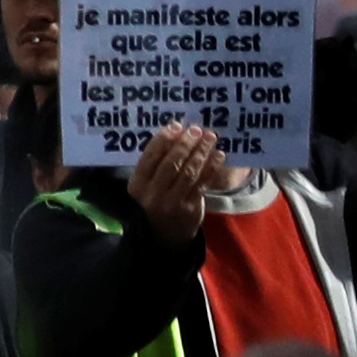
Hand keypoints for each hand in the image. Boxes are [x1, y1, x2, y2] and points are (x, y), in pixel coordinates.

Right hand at [126, 117, 221, 244]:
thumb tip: (177, 133)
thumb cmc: (158, 198)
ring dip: (201, 152)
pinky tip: (219, 155)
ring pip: (188, 172)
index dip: (163, 140)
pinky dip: (212, 167)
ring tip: (210, 138)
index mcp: (137, 184)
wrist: (167, 230)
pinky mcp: (189, 206)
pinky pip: (203, 182)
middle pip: (170, 164)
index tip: (177, 126)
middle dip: (185, 144)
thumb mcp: (149, 183)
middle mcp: (151, 193)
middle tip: (196, 130)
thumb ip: (157, 162)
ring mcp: (171, 201)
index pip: (149, 157)